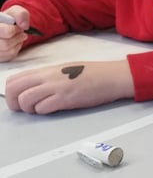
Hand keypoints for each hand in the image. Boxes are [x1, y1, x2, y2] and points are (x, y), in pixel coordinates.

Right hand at [0, 6, 29, 61]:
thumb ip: (21, 14)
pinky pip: (9, 56)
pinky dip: (15, 49)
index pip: (6, 32)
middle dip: (18, 38)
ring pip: (9, 51)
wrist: (7, 28)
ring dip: (18, 43)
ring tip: (18, 37)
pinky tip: (13, 43)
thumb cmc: (9, 20)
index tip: (18, 27)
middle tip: (21, 33)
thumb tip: (24, 26)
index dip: (14, 30)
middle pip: (6, 44)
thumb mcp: (15, 12)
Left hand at [5, 60, 134, 113]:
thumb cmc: (94, 74)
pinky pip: (42, 108)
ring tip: (40, 109)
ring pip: (25, 99)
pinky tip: (53, 109)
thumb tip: (33, 89)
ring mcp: (57, 87)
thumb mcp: (67, 70)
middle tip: (25, 108)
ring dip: (28, 109)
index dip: (11, 92)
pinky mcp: (66, 98)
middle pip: (14, 89)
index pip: (15, 79)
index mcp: (48, 69)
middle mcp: (49, 76)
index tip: (19, 99)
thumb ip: (49, 77)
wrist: (113, 76)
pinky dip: (43, 112)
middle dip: (14, 102)